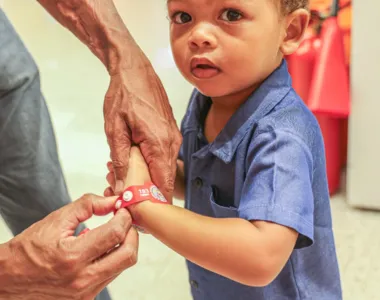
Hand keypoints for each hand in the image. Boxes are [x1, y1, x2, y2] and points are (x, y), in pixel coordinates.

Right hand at [0, 194, 137, 299]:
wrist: (9, 279)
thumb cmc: (29, 249)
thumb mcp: (56, 220)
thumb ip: (88, 206)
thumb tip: (113, 201)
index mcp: (73, 256)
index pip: (115, 233)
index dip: (124, 217)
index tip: (123, 209)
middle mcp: (81, 279)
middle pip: (128, 255)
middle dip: (132, 234)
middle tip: (125, 221)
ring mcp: (85, 293)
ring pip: (122, 266)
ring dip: (123, 246)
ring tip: (112, 233)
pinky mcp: (86, 299)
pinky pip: (110, 276)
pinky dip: (112, 259)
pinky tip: (100, 249)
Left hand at [103, 59, 181, 201]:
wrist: (135, 70)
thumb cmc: (123, 96)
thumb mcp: (115, 129)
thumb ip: (122, 161)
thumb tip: (124, 189)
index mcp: (160, 144)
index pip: (163, 184)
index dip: (155, 203)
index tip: (142, 215)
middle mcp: (172, 143)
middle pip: (165, 179)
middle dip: (148, 192)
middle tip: (125, 196)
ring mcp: (174, 138)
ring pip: (165, 169)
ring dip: (148, 178)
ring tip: (125, 179)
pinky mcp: (171, 133)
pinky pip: (164, 157)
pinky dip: (152, 166)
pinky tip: (134, 163)